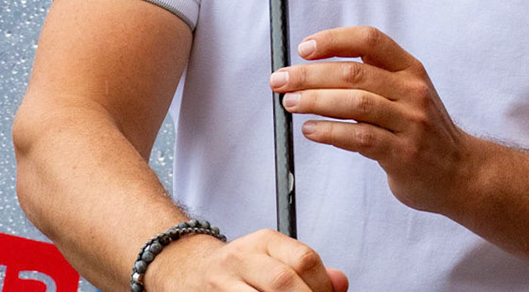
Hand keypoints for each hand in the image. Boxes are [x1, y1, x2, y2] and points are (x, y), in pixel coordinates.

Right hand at [142, 229, 346, 291]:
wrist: (187, 269)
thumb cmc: (239, 267)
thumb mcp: (273, 257)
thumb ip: (307, 269)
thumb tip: (340, 283)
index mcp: (263, 241)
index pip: (304, 260)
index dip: (323, 286)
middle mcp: (241, 258)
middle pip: (284, 284)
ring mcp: (222, 284)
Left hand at [271, 26, 477, 213]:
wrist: (461, 173)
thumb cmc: (423, 131)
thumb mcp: (409, 93)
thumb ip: (374, 78)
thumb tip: (315, 68)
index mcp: (411, 69)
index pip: (370, 40)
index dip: (334, 40)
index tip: (304, 48)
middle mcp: (412, 90)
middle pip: (354, 73)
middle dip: (310, 75)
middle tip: (280, 80)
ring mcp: (410, 122)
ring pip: (355, 103)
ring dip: (315, 101)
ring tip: (290, 103)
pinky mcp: (403, 153)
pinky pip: (359, 137)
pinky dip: (330, 132)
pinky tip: (311, 131)